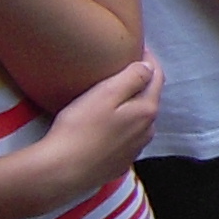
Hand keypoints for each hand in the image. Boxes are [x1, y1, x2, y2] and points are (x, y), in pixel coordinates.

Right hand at [19, 56, 161, 212]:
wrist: (62, 171)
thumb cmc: (80, 128)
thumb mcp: (106, 94)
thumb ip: (132, 77)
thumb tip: (149, 67)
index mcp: (147, 110)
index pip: (157, 77)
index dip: (149, 59)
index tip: (138, 46)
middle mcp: (148, 131)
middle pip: (149, 98)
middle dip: (142, 82)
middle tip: (126, 67)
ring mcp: (135, 149)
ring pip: (139, 120)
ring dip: (132, 105)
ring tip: (116, 94)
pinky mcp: (120, 163)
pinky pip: (127, 137)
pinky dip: (123, 125)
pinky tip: (108, 123)